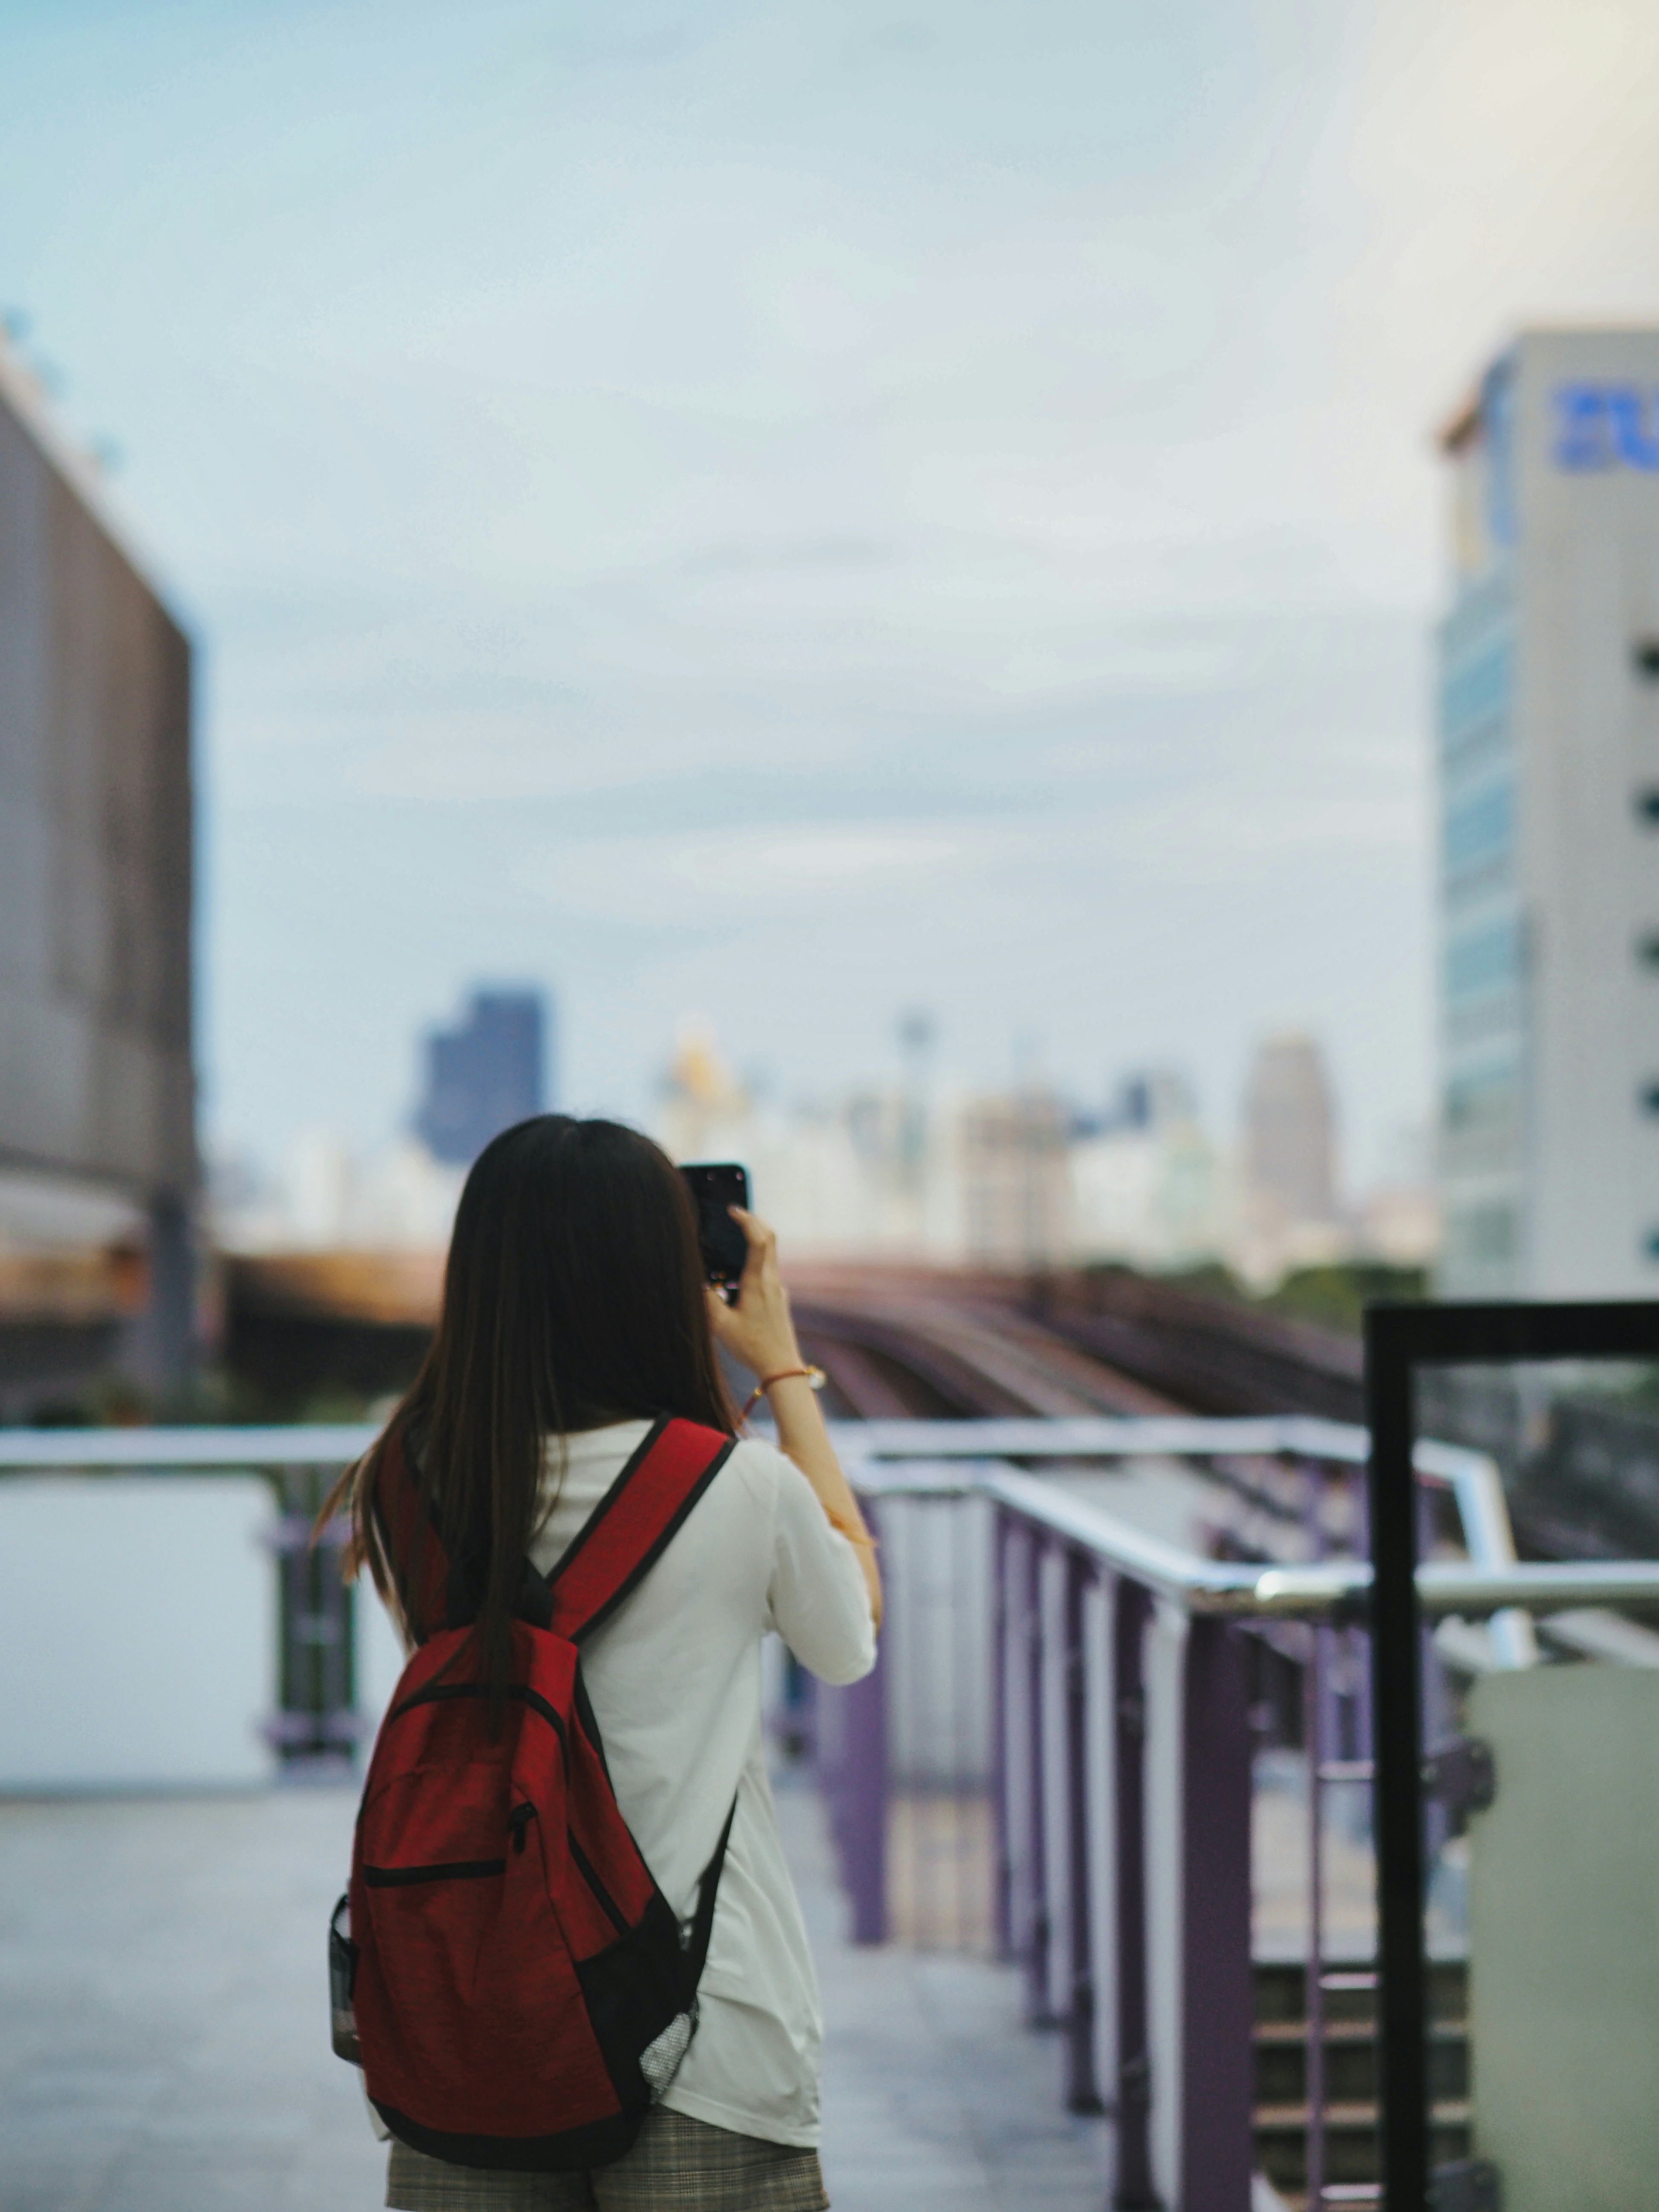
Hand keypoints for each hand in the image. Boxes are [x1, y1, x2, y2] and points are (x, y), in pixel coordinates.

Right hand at [704, 1207, 801, 1379]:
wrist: (781, 1366)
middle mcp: (771, 1280)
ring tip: (735, 1236)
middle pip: (770, 1237)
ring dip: (755, 1238)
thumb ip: (707, 1300)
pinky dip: (756, 1257)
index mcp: (758, 1282)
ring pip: (771, 1252)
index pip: (758, 1240)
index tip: (733, 1210)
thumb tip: (695, 1279)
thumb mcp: (721, 1325)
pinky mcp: (779, 1296)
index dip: (747, 1220)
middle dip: (754, 1220)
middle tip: (736, 1213)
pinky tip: (739, 1269)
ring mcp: (778, 1288)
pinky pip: (768, 1268)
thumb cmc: (752, 1347)